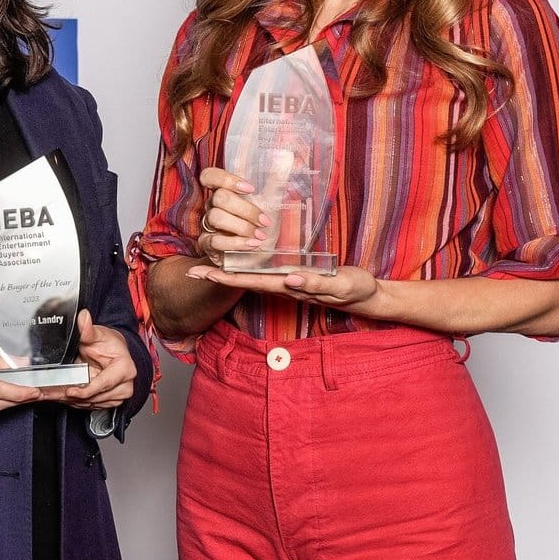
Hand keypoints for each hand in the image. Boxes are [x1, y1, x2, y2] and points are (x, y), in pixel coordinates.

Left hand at [39, 310, 136, 409]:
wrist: (114, 351)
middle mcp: (125, 386)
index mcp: (125, 369)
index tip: (69, 391)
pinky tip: (60, 396)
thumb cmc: (109, 343)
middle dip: (71, 397)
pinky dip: (74, 402)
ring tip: (50, 394)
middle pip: (94, 397)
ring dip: (69, 401)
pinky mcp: (110, 402)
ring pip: (90, 404)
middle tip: (49, 394)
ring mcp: (118, 396)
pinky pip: (89, 406)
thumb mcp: (97, 334)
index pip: (103, 384)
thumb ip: (88, 330)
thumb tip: (83, 317)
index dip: (85, 390)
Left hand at [184, 262, 381, 313]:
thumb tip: (290, 279)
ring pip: (254, 277)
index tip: (205, 274)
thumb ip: (317, 284)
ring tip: (205, 267)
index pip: (254, 282)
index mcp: (292, 287)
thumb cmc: (356, 290)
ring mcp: (289, 283)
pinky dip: (248, 268)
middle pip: (246, 281)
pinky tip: (237, 263)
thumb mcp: (342, 285)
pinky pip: (267, 273)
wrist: (367, 297)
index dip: (228, 278)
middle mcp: (285, 286)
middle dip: (218, 276)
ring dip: (229, 272)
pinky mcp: (296, 277)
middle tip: (190, 271)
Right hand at [195, 167, 272, 267]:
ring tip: (260, 236)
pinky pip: (215, 240)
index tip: (250, 188)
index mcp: (225, 192)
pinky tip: (253, 245)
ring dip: (242, 227)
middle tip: (264, 221)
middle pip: (219, 197)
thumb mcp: (271, 202)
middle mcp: (213, 206)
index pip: (210, 176)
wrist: (260, 256)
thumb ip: (276, 180)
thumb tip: (287, 156)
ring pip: (216, 217)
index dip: (226, 179)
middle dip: (245, 209)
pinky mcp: (208, 244)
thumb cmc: (262, 226)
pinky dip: (236, 242)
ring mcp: (209, 225)